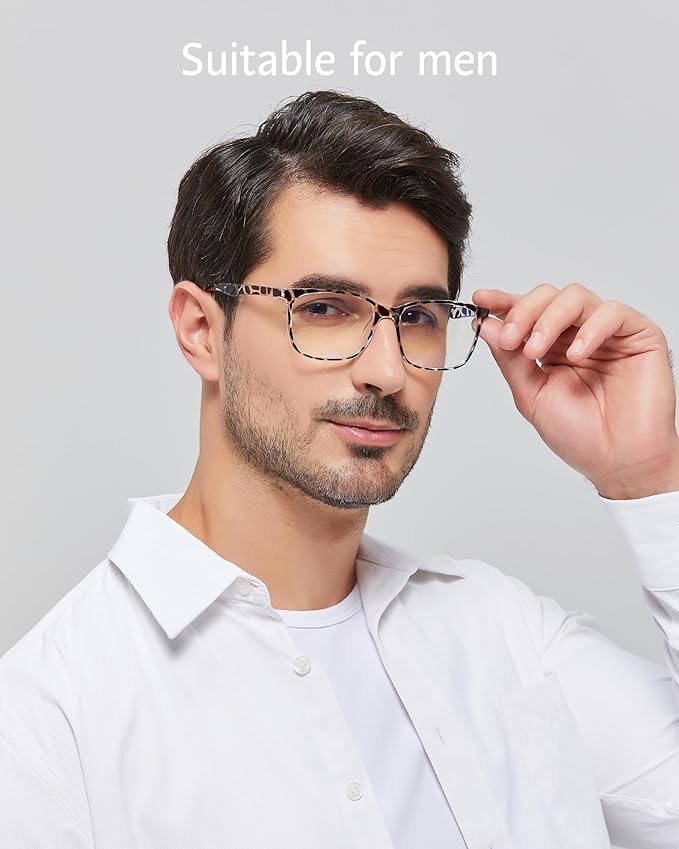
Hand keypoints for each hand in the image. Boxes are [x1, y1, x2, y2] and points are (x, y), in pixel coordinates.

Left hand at [471, 282, 678, 497]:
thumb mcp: (531, 395)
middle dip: (523, 312)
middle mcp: (578, 334)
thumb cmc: (580, 435)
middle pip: (548, 296)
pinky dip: (590, 329)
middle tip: (511, 340)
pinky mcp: (638, 334)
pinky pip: (613, 312)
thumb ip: (510, 359)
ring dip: (549, 319)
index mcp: (552, 347)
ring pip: (575, 297)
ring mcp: (608, 332)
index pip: (527, 312)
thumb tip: (487, 326)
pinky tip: (577, 354)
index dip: (503, 301)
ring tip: (537, 351)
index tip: (480, 300)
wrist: (618, 461)